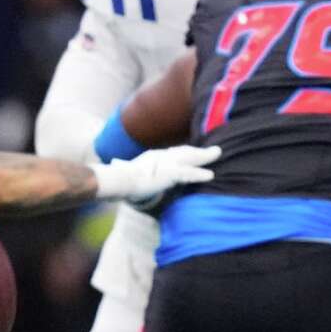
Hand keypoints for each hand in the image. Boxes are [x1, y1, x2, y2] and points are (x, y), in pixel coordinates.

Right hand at [90, 144, 219, 201]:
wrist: (119, 181)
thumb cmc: (118, 178)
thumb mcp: (123, 170)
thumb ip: (123, 167)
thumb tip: (113, 165)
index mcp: (151, 156)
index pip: (172, 153)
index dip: (185, 152)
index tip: (194, 152)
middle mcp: (161, 156)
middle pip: (184, 151)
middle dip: (199, 151)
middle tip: (214, 150)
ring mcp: (166, 164)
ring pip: (190, 157)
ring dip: (205, 156)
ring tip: (217, 154)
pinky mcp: (170, 173)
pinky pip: (189, 173)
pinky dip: (200, 174)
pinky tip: (210, 175)